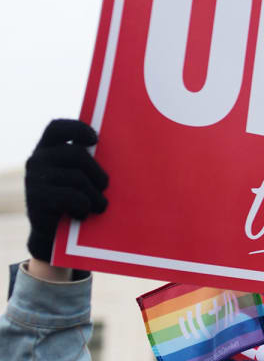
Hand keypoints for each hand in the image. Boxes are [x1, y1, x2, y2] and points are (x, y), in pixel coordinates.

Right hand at [24, 119, 107, 263]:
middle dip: (98, 173)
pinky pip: (72, 197)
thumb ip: (91, 160)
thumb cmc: (77, 198)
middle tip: (105, 187)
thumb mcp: (82, 176)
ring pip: (78, 178)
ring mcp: (33, 179)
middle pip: (77, 154)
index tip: (96, 140)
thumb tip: (133, 152)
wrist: (55, 232)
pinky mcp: (36, 199)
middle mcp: (37, 159)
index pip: (57, 128)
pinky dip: (84, 207)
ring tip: (99, 206)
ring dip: (95, 195)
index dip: (77, 129)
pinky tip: (82, 214)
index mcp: (48, 148)